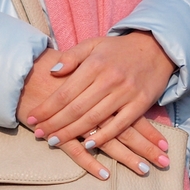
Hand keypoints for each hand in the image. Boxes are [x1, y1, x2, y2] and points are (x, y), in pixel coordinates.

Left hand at [26, 31, 175, 150]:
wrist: (157, 46)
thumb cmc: (119, 48)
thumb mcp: (94, 44)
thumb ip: (72, 57)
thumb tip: (52, 71)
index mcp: (95, 64)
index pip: (65, 91)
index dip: (47, 107)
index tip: (32, 118)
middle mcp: (109, 79)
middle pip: (76, 108)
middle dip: (54, 123)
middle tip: (38, 134)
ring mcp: (126, 92)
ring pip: (94, 118)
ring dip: (72, 133)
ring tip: (54, 141)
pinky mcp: (140, 103)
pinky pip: (120, 125)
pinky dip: (103, 136)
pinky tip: (88, 145)